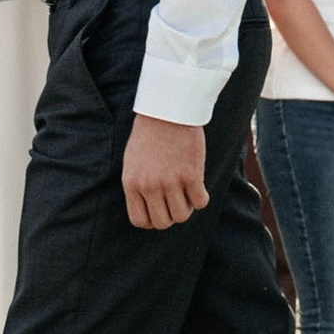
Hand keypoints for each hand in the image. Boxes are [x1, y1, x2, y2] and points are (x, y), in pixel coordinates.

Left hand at [123, 114, 208, 229]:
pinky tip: (198, 186)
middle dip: (170, 216)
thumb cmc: (149, 134)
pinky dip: (201, 198)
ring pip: (182, 216)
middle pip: (162, 222)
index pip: (140, 220)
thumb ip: (138, 186)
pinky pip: (200, 202)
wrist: (167, 111)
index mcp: (132, 183)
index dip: (152, 220)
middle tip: (175, 202)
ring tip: (186, 193)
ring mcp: (171, 181)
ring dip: (186, 208)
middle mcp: (150, 186)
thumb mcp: (132, 162)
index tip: (160, 210)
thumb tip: (148, 209)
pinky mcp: (191, 174)